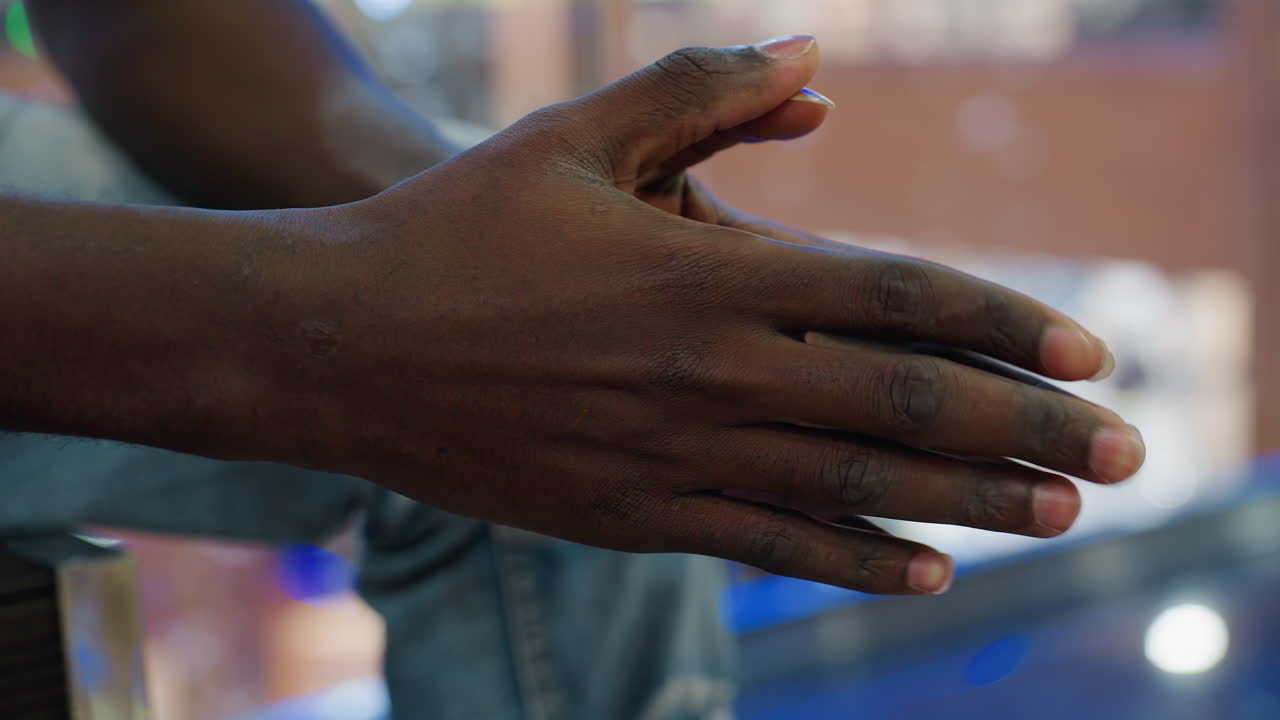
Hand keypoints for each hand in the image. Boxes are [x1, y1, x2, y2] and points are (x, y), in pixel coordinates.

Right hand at [256, 37, 1143, 593]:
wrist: (337, 343)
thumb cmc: (455, 226)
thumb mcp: (570, 133)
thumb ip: (701, 92)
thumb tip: (817, 62)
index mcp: (704, 272)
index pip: (897, 296)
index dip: (1005, 319)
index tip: (1094, 344)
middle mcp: (705, 372)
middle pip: (904, 403)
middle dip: (1029, 426)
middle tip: (1130, 451)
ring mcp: (669, 457)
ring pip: (854, 487)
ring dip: (971, 502)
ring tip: (1062, 513)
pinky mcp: (630, 517)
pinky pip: (766, 545)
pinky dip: (855, 558)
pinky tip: (927, 573)